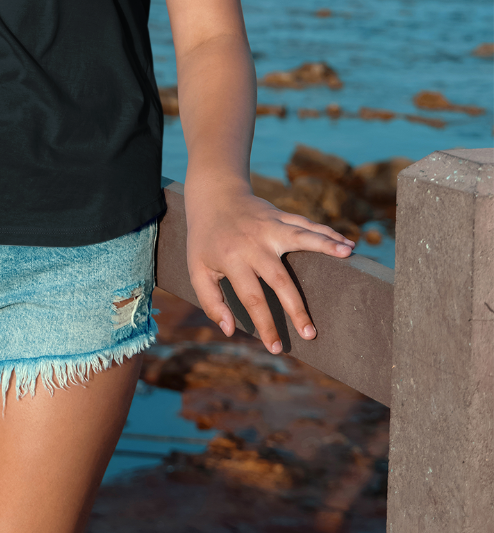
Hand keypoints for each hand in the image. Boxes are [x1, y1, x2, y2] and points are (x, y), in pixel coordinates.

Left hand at [185, 181, 354, 353]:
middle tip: (311, 334)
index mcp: (233, 258)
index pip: (252, 298)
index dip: (265, 325)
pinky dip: (328, 233)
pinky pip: (307, 224)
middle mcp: (254, 242)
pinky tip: (348, 245)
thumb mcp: (196, 269)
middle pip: (280, 278)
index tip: (277, 348)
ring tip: (348, 256)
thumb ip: (210, 301)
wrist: (213, 195)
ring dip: (326, 247)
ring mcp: (270, 226)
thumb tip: (230, 330)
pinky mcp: (280, 216)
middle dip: (296, 308)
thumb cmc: (205, 238)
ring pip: (301, 238)